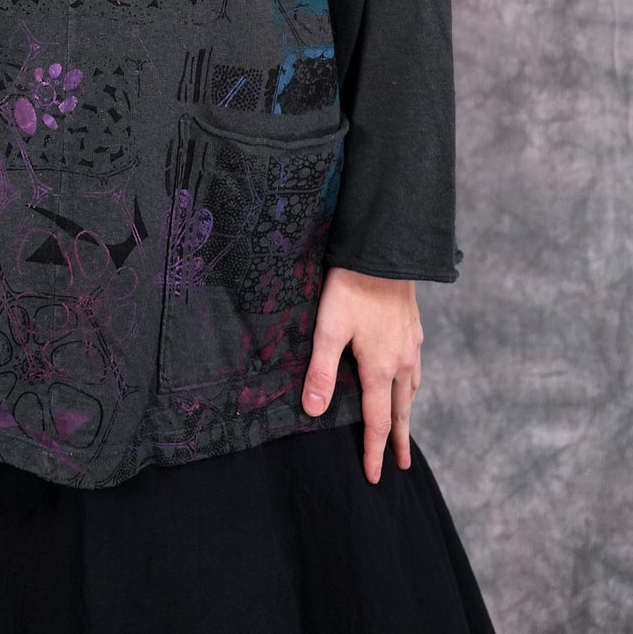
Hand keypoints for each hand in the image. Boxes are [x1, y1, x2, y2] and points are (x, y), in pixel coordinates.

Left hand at [301, 266, 422, 483]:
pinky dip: (411, 382)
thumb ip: (321, 371)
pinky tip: (407, 375)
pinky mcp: (412, 326)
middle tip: (401, 465)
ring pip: (411, 387)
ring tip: (403, 425)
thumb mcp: (328, 329)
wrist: (382, 251)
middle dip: (398, 440)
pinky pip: (415, 365)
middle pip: (401, 411)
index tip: (373, 477)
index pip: (377, 421)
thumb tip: (313, 411)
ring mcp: (410, 343)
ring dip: (406, 411)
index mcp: (380, 368)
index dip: (374, 451)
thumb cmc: (350, 288)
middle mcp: (401, 361)